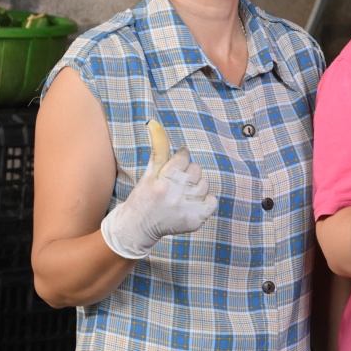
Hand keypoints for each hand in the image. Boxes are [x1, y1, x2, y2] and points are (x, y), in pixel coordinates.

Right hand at [100, 118, 218, 259]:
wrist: (138, 228)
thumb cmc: (144, 196)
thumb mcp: (149, 172)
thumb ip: (158, 148)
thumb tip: (154, 122)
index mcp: (162, 181)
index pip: (184, 156)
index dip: (180, 160)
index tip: (174, 167)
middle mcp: (175, 194)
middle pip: (196, 169)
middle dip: (187, 173)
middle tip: (175, 183)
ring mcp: (187, 208)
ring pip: (205, 183)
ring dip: (196, 186)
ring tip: (181, 194)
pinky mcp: (196, 220)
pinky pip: (213, 200)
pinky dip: (206, 200)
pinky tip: (192, 202)